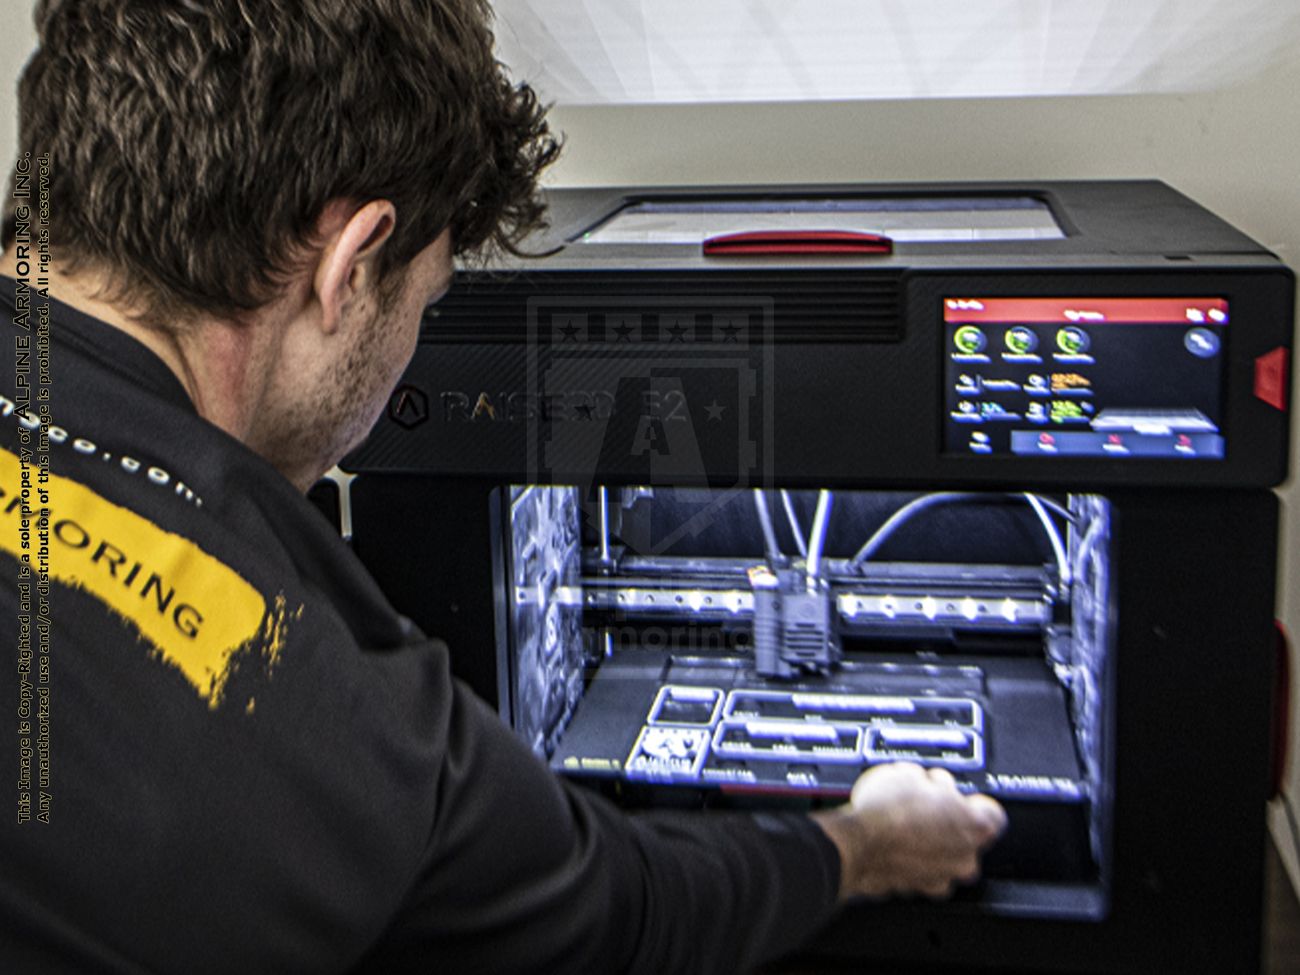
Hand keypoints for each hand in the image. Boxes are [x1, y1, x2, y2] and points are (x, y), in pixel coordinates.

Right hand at [812, 763, 1006, 900]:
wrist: (855, 844)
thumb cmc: (886, 811)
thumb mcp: (911, 774)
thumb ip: (932, 783)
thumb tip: (928, 784)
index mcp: (975, 826)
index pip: (992, 813)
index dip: (971, 800)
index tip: (957, 795)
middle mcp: (965, 858)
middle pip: (968, 835)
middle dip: (948, 821)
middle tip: (923, 805)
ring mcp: (941, 878)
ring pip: (945, 856)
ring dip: (930, 843)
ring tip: (902, 823)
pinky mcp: (917, 890)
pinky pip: (922, 871)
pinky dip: (911, 860)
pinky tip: (893, 844)